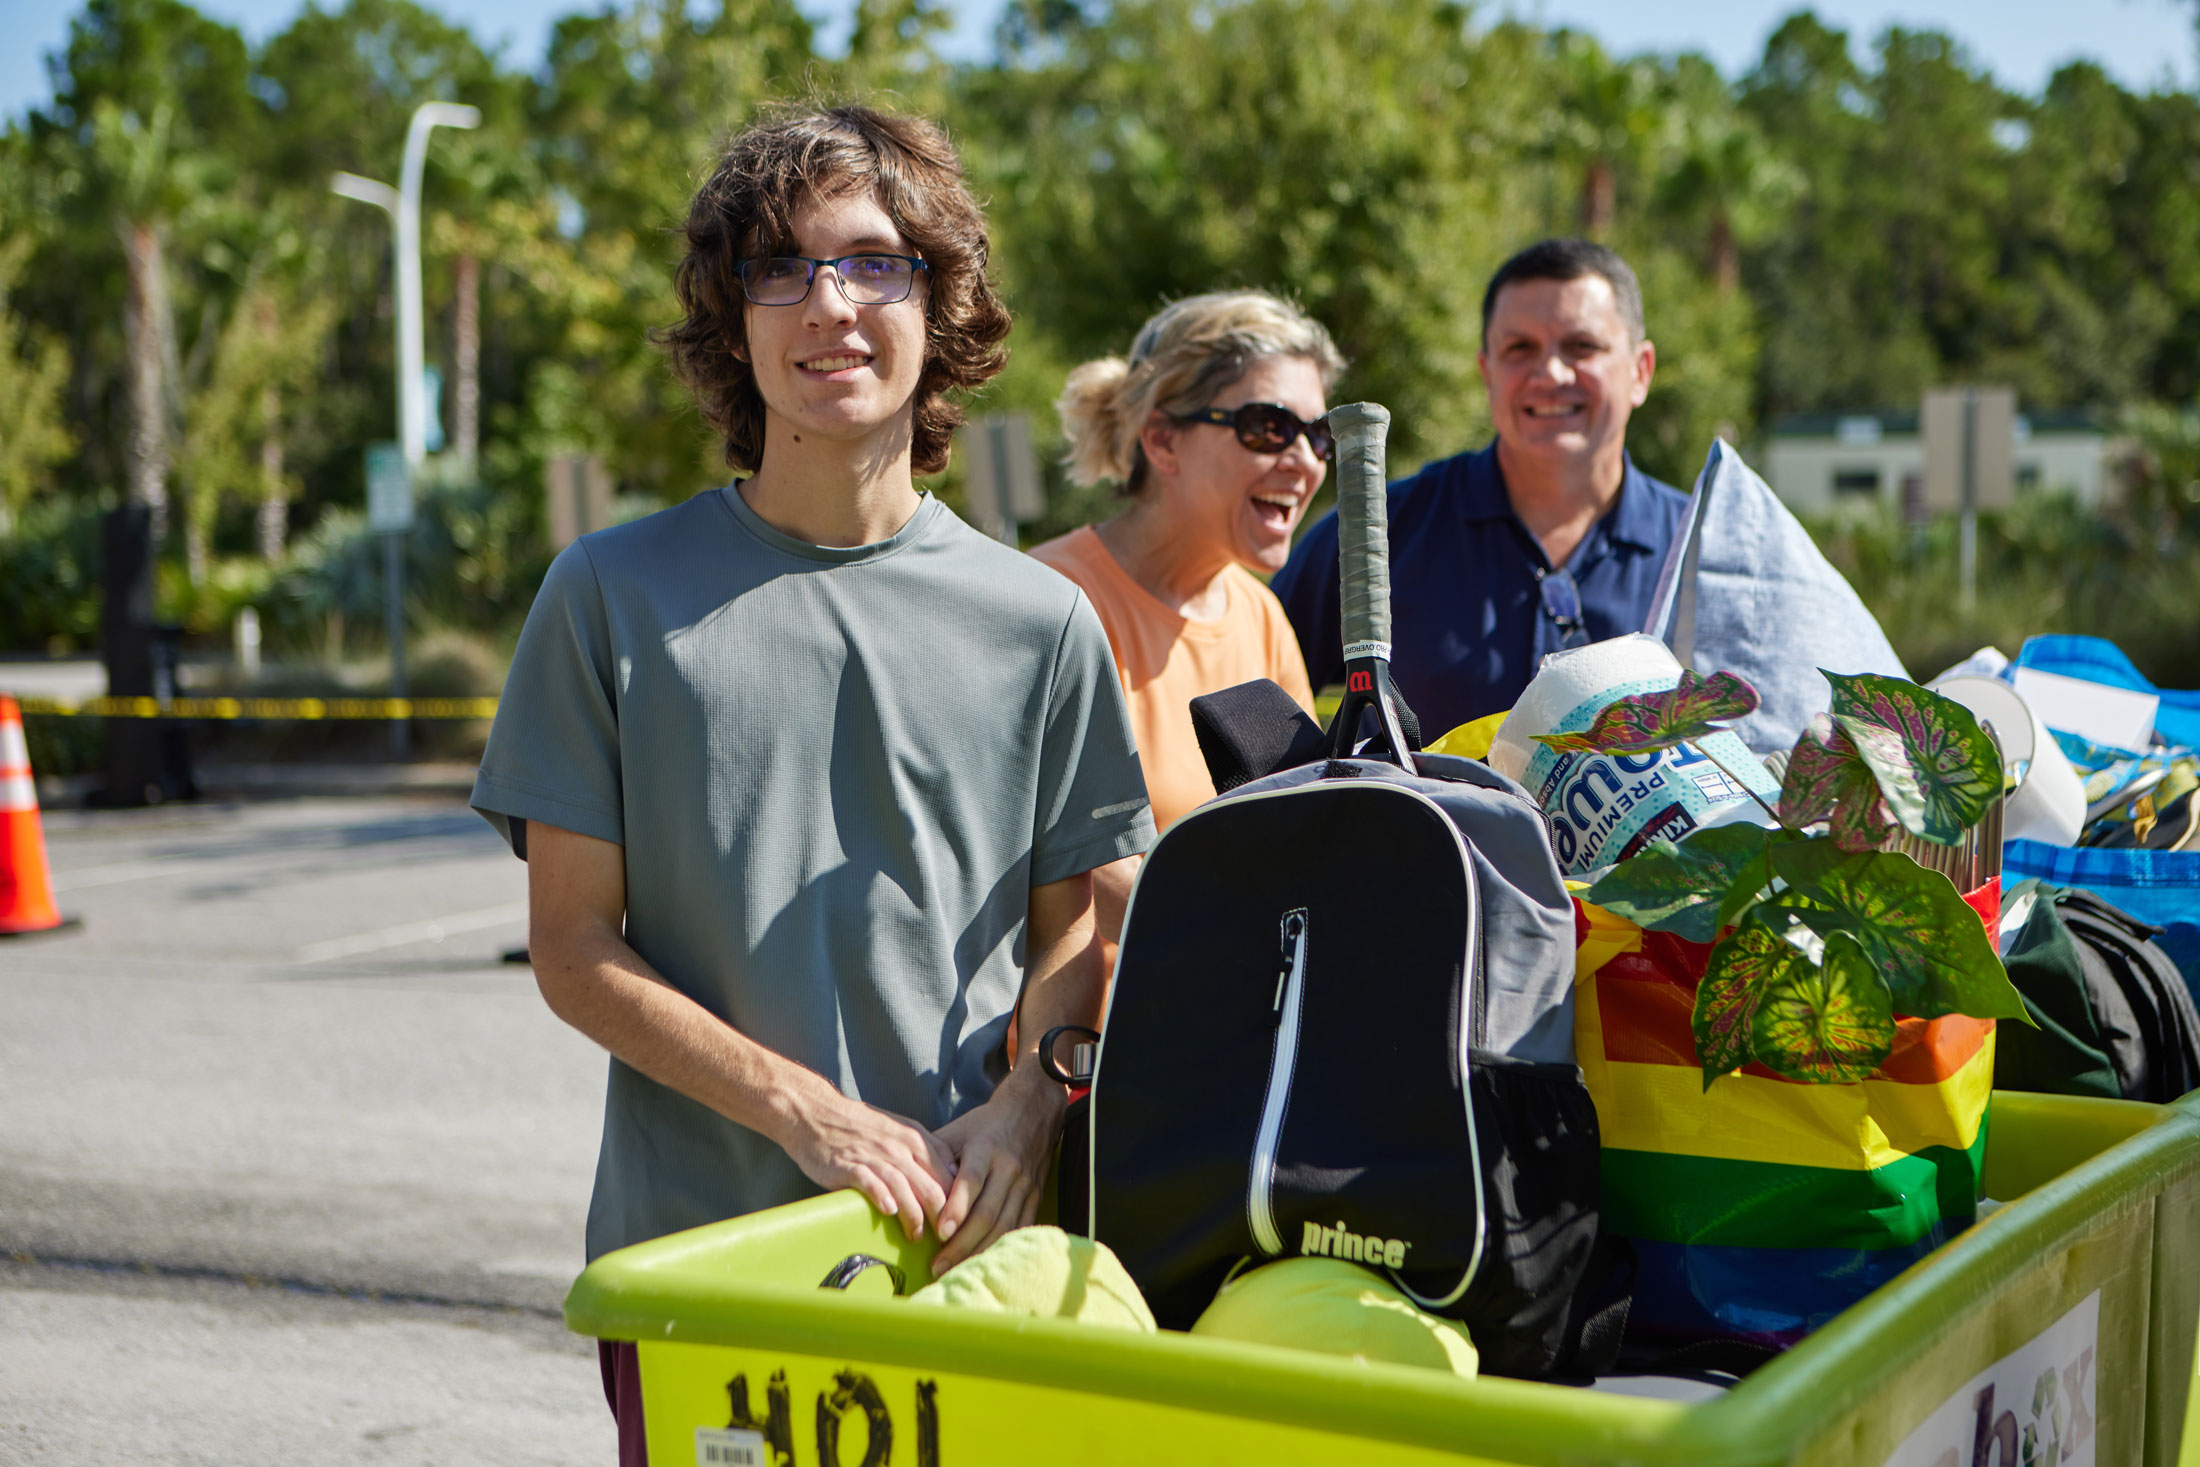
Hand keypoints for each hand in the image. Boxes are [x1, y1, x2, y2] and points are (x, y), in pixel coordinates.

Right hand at [774, 1074, 956, 1240]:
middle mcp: (899, 1147)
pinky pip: (870, 1182)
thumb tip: (954, 1174)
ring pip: (904, 1188)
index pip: (948, 1175)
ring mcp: (874, 1156)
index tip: (959, 1225)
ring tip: (917, 1237)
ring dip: (914, 1217)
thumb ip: (927, 1149)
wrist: (817, 1114)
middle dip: (941, 1217)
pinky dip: (882, 1197)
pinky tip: (889, 1211)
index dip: (957, 1203)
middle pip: (931, 1186)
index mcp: (915, 1139)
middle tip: (944, 1240)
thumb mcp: (900, 1129)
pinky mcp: (849, 1166)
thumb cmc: (861, 1127)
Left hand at [929, 1065, 1066, 1275]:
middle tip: (938, 1265)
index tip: (940, 1233)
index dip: (957, 1209)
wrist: (1033, 1112)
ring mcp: (1025, 1185)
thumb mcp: (959, 1131)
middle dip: (961, 1244)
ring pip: (1003, 1226)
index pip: (971, 1183)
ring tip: (955, 1270)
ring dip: (979, 1252)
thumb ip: (936, 1158)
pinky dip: (1001, 1248)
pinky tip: (984, 1262)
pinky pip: (1020, 1228)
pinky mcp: (1036, 1197)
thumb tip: (909, 1183)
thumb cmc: (987, 1124)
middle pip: (986, 1213)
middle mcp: (1008, 1169)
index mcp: (986, 1149)